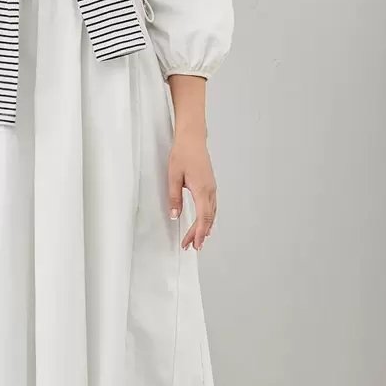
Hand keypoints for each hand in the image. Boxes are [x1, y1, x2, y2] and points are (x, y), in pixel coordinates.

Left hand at [167, 132, 216, 250]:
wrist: (193, 139)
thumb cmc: (183, 154)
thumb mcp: (173, 176)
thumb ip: (174, 197)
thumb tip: (175, 214)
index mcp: (202, 190)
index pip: (202, 218)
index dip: (198, 233)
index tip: (193, 244)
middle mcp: (210, 190)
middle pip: (207, 219)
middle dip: (199, 234)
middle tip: (191, 246)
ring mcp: (212, 188)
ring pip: (211, 213)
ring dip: (204, 228)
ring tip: (197, 240)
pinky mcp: (210, 185)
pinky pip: (212, 206)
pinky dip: (208, 218)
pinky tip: (203, 223)